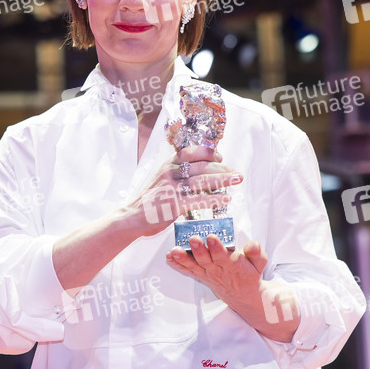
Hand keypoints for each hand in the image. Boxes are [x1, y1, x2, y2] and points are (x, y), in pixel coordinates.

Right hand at [125, 146, 242, 238]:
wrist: (132, 216)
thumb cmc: (150, 200)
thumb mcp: (161, 179)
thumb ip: (178, 173)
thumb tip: (201, 172)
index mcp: (168, 164)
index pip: (192, 152)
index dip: (209, 153)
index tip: (221, 158)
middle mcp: (170, 173)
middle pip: (202, 166)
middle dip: (223, 169)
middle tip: (237, 174)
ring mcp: (172, 188)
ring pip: (202, 181)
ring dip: (224, 180)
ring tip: (237, 180)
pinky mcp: (174, 204)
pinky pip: (199, 199)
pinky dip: (215, 198)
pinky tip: (226, 199)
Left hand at [165, 235, 267, 305]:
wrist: (242, 294)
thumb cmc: (249, 273)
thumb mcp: (259, 263)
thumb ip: (257, 253)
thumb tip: (253, 244)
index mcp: (233, 266)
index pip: (224, 257)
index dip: (217, 248)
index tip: (211, 237)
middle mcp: (218, 270)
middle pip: (206, 261)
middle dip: (198, 250)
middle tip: (193, 239)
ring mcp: (207, 274)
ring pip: (193, 266)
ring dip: (183, 259)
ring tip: (174, 251)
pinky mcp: (200, 275)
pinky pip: (187, 271)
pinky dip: (177, 265)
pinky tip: (168, 257)